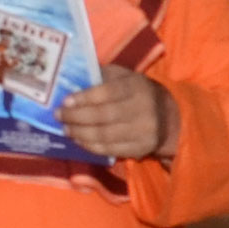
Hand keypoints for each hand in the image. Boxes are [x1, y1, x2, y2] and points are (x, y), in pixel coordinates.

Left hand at [60, 67, 174, 160]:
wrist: (169, 117)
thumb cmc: (138, 92)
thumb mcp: (125, 76)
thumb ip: (102, 76)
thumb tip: (72, 81)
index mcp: (136, 87)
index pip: (107, 92)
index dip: (84, 98)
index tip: (65, 101)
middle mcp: (141, 109)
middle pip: (103, 116)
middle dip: (76, 118)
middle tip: (59, 116)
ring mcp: (142, 132)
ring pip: (104, 136)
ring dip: (80, 134)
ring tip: (66, 129)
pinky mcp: (140, 149)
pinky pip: (110, 150)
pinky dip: (90, 146)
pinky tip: (79, 140)